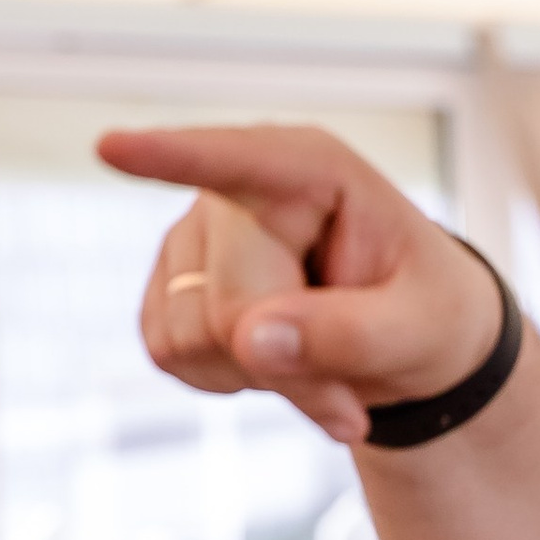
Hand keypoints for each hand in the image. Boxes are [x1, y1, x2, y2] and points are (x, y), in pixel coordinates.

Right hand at [101, 125, 503, 448]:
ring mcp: (196, 236)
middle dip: (285, 364)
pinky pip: (167, 353)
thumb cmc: (427, 313)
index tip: (112, 147)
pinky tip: (270, 359)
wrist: (407, 340)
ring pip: (187, 336)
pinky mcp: (169, 284)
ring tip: (313, 356)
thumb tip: (252, 337)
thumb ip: (347, 334)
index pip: (238, 162)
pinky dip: (224, 379)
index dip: (172, 157)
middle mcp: (240, 192)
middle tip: (348, 392)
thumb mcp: (419, 330)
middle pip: (227, 303)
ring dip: (256, 375)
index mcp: (314, 171)